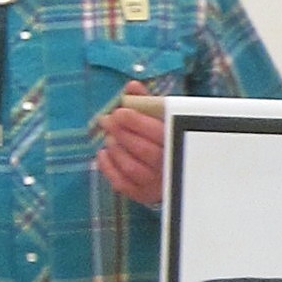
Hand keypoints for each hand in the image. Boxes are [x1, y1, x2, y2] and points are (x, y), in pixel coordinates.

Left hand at [99, 84, 166, 206]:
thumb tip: (131, 86)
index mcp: (178, 144)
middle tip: (107, 120)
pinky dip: (109, 168)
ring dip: (116, 149)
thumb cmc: (167, 140)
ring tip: (109, 137)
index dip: (136, 122)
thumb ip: (148, 102)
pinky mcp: (144, 195)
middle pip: (143, 150)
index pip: (157, 133)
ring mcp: (156, 183)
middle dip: (121, 133)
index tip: (120, 111)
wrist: (177, 171)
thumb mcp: (163, 119)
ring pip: (132, 168)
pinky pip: (122, 184)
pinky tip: (103, 154)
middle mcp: (169, 166)